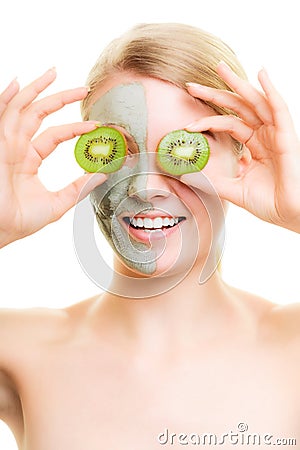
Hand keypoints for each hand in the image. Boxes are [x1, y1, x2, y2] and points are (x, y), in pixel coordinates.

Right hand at [0, 68, 106, 247]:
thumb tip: (103, 175)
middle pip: (38, 114)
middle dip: (59, 99)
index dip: (75, 129)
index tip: (97, 125)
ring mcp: (4, 143)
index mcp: (28, 159)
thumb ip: (78, 189)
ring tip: (54, 72)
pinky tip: (18, 83)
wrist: (0, 230)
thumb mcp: (57, 203)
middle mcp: (16, 146)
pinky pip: (2, 115)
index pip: (55, 135)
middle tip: (83, 88)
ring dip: (37, 90)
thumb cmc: (20, 220)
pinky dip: (7, 98)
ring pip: (21, 108)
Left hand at [184, 62, 299, 233]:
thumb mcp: (234, 189)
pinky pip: (279, 109)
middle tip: (192, 85)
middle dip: (215, 94)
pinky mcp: (286, 137)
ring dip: (238, 84)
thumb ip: (214, 179)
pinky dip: (271, 91)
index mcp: (253, 146)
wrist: (288, 215)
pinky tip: (261, 74)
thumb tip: (188, 172)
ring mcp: (275, 134)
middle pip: (238, 108)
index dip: (208, 121)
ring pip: (255, 102)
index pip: (229, 124)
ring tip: (220, 68)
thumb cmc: (268, 203)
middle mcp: (264, 136)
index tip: (187, 125)